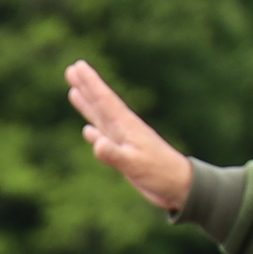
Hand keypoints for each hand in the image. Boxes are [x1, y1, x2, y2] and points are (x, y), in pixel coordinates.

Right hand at [64, 61, 194, 216]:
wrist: (180, 187)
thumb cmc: (161, 175)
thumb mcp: (135, 165)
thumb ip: (114, 154)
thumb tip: (95, 141)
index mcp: (127, 127)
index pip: (105, 100)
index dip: (90, 83)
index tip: (77, 66)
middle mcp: (125, 130)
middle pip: (101, 104)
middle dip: (86, 87)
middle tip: (72, 69)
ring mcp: (125, 141)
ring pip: (101, 119)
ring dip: (87, 106)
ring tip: (74, 92)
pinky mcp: (126, 155)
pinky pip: (105, 139)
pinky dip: (95, 134)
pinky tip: (88, 131)